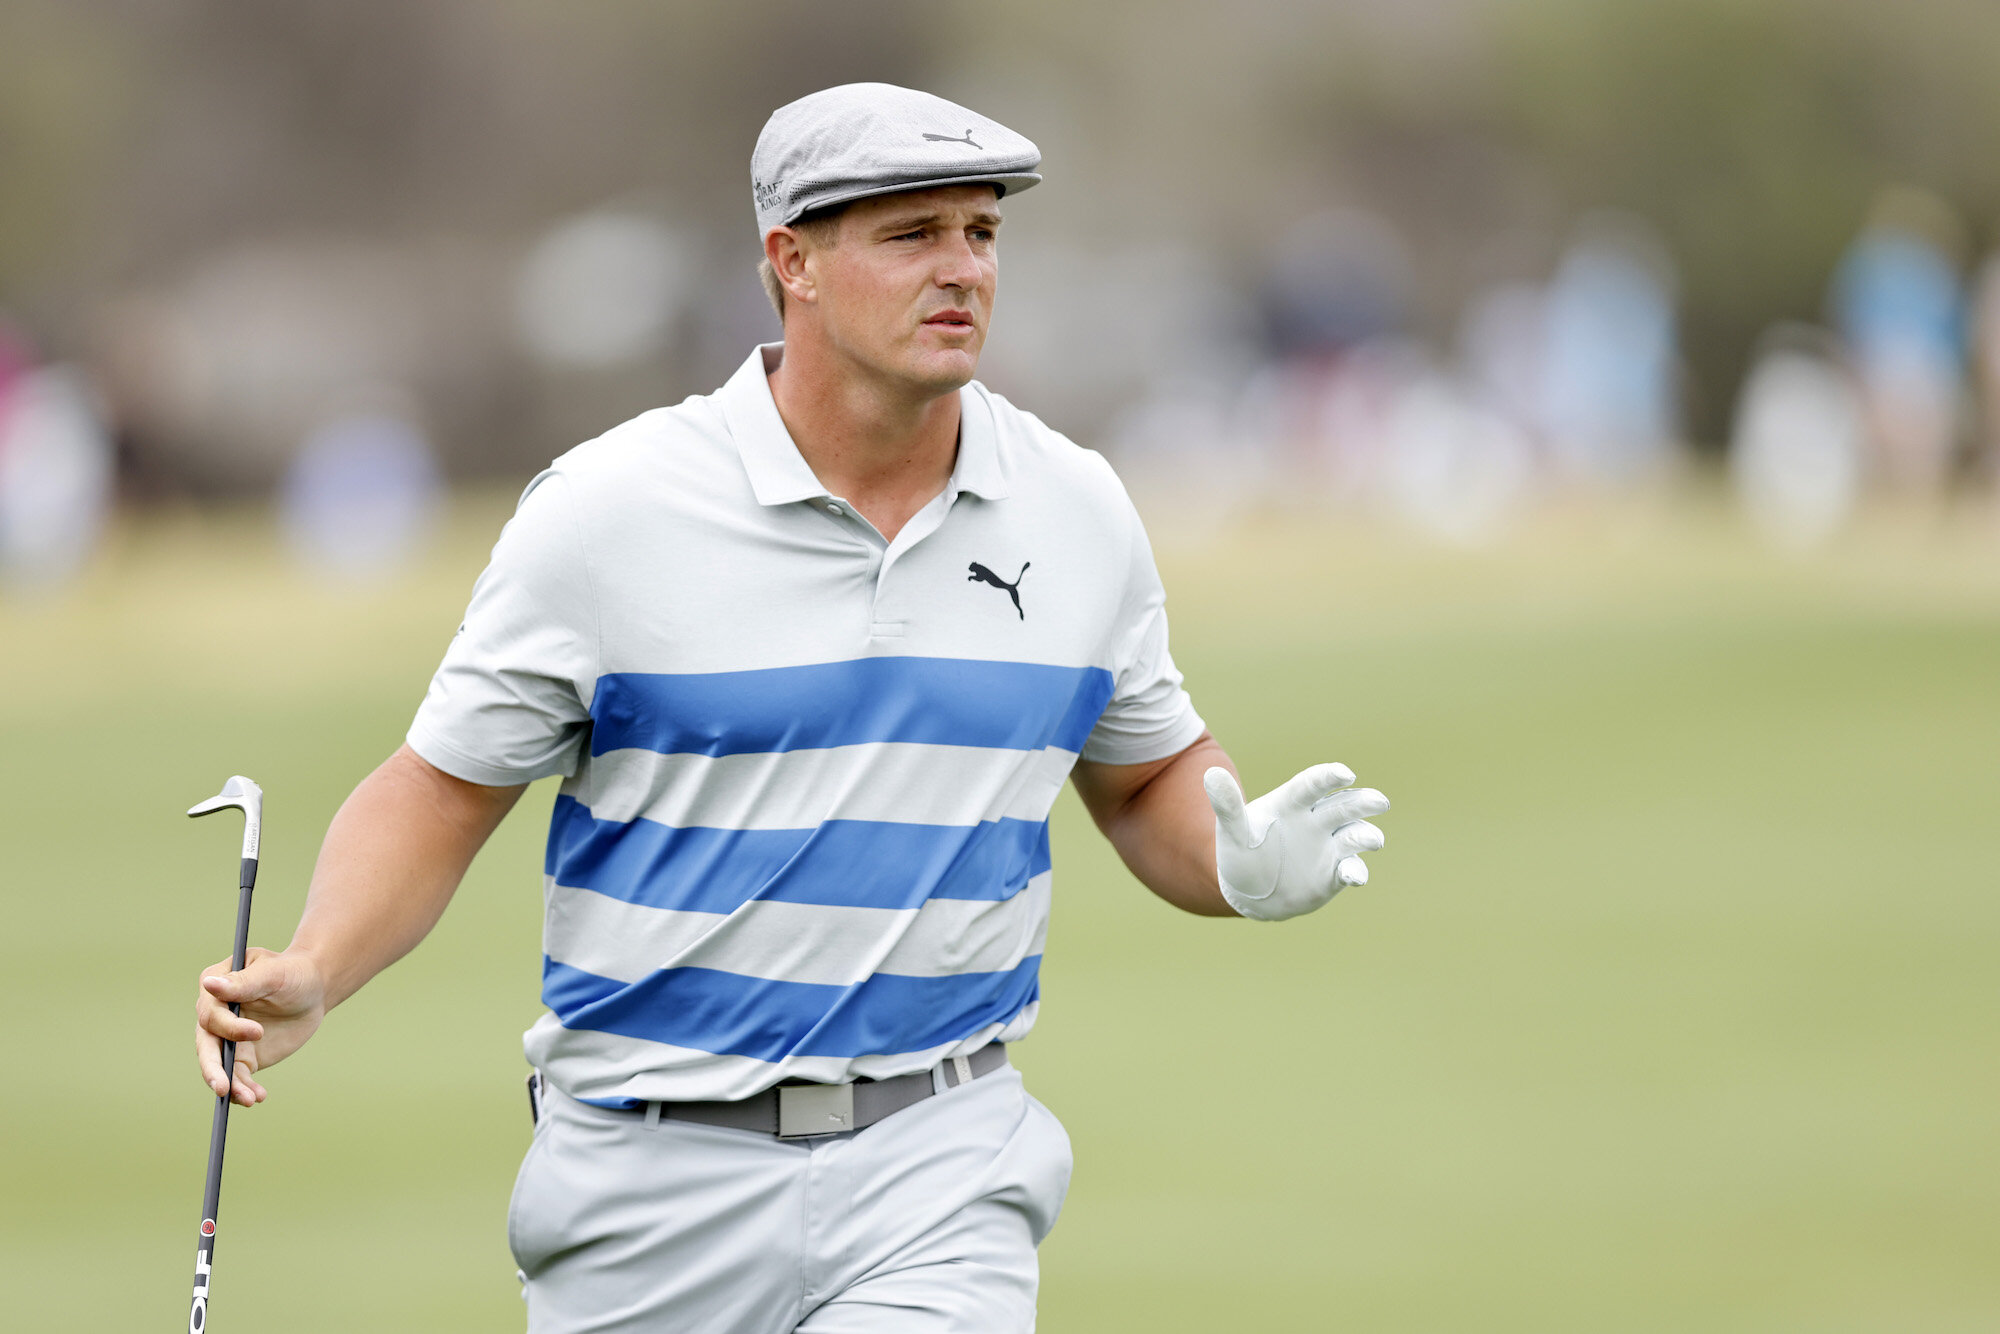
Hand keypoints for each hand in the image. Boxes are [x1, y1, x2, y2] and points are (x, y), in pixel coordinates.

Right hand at [194, 947, 328, 1105]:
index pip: (210, 1013)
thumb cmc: (293, 972)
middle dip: (213, 1068)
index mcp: (214, 987)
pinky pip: (238, 1077)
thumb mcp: (273, 973)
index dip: (229, 1026)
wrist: (314, 989)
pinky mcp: (243, 1056)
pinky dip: (244, 1089)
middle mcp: (214, 1015)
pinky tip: (258, 1097)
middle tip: (223, 1087)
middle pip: (206, 1045)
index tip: (257, 1032)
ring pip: (219, 1066)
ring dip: (231, 1085)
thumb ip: (243, 982)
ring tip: (248, 1099)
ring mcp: (227, 1038)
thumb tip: (209, 984)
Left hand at [1203, 762, 1389, 920]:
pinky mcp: (1334, 873)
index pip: (1312, 785)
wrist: (1250, 889)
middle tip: (1380, 801)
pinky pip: (1350, 868)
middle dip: (1363, 802)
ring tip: (1374, 840)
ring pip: (1355, 834)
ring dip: (1366, 835)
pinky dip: (1355, 871)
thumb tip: (1210, 773)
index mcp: (1293, 804)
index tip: (1344, 773)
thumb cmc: (1242, 851)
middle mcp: (1316, 821)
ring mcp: (1329, 847)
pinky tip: (1355, 876)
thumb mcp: (1232, 830)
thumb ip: (1227, 804)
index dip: (1328, 778)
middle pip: (1344, 806)